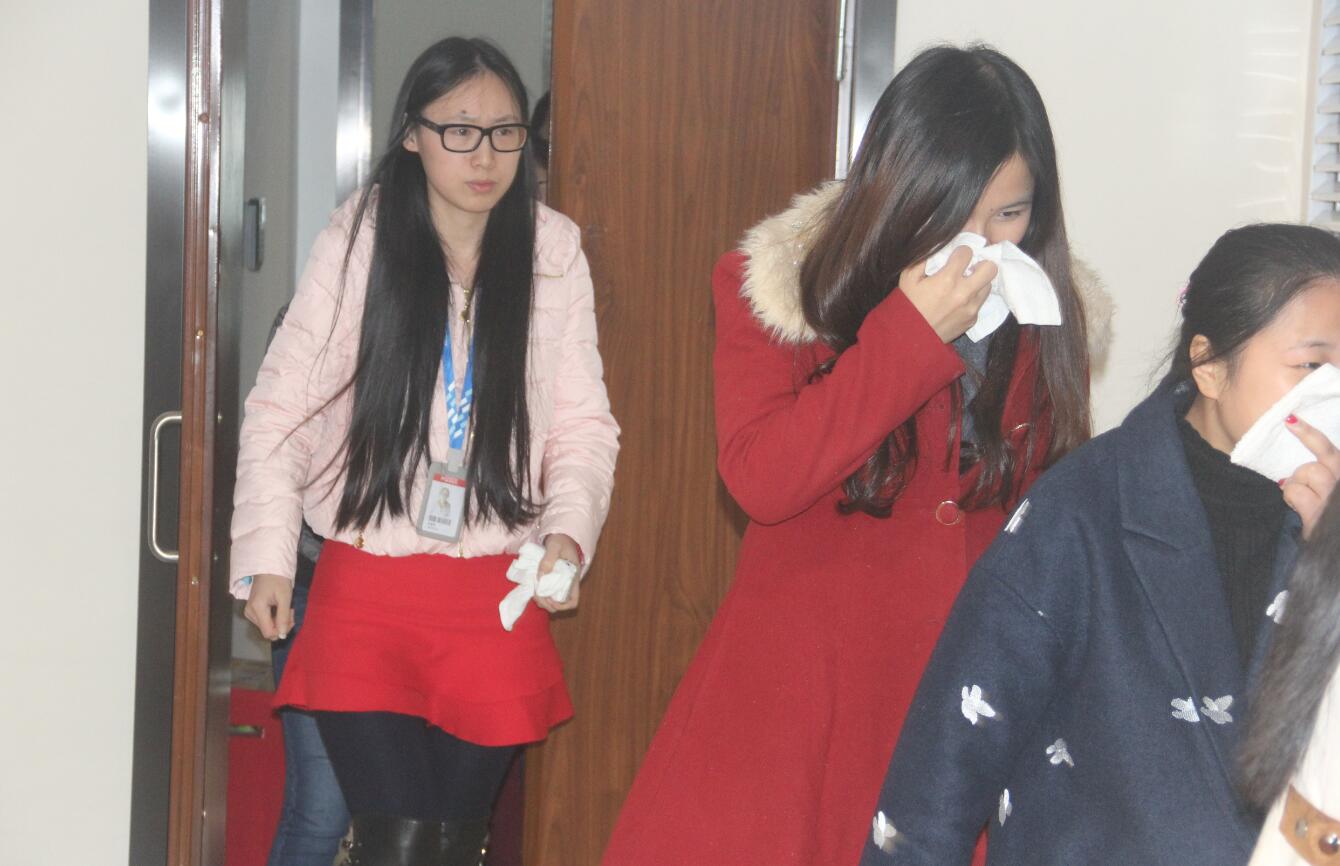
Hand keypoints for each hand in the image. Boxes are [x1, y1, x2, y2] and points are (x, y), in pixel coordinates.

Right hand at [243, 574, 294, 640]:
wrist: (268, 569)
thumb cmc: (278, 580)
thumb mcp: (284, 597)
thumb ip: (283, 616)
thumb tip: (282, 635)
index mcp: (257, 609)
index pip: (268, 632)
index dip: (281, 631)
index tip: (291, 619)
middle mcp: (250, 613)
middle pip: (267, 630)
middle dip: (282, 625)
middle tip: (291, 612)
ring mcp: (249, 612)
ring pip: (267, 627)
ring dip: (279, 621)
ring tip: (286, 608)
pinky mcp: (251, 611)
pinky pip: (264, 621)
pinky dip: (274, 618)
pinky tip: (279, 609)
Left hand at [535, 533, 582, 612]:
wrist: (561, 536)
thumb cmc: (561, 540)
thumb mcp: (555, 546)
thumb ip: (548, 559)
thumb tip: (541, 576)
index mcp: (572, 578)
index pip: (573, 600)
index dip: (563, 606)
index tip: (551, 600)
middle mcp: (567, 584)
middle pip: (560, 604)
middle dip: (548, 605)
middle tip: (537, 596)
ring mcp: (559, 583)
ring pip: (553, 601)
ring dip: (543, 601)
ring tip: (534, 593)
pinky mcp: (552, 580)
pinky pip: (547, 592)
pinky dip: (540, 594)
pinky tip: (534, 587)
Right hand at [899, 246, 997, 342]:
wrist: (909, 338)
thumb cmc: (907, 305)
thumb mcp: (908, 277)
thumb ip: (924, 258)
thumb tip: (938, 244)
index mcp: (947, 280)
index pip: (968, 252)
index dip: (960, 252)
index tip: (954, 256)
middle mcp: (964, 293)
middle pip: (990, 268)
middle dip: (980, 264)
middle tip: (968, 268)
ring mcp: (970, 308)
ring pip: (988, 286)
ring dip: (978, 282)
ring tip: (963, 285)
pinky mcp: (972, 320)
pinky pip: (979, 303)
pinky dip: (972, 299)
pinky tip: (958, 302)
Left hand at [1281, 415, 1339, 538]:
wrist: (1331, 552)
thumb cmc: (1328, 524)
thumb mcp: (1328, 499)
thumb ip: (1320, 481)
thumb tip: (1288, 479)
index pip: (1331, 451)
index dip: (1309, 434)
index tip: (1290, 419)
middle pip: (1320, 460)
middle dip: (1304, 468)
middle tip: (1297, 473)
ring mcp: (1334, 499)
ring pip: (1308, 471)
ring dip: (1298, 484)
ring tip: (1302, 501)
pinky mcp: (1320, 514)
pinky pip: (1295, 491)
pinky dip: (1291, 497)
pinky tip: (1298, 507)